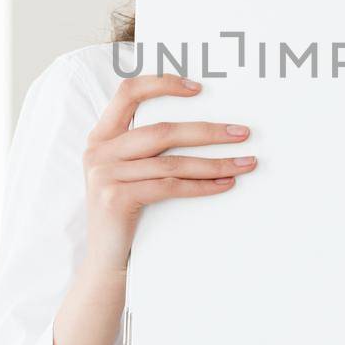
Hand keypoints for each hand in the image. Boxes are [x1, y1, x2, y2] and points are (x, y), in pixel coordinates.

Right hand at [54, 72, 257, 344]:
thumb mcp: (126, 171)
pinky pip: (170, 186)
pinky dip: (202, 185)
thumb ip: (145, 146)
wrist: (105, 261)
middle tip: (242, 132)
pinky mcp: (116, 198)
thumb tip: (201, 125)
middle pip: (162, 130)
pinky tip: (225, 184)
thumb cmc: (125, 211)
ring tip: (245, 163)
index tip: (198, 87)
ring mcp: (104, 174)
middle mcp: (99, 150)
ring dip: (215, 162)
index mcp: (101, 135)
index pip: (128, 91)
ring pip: (172, 161)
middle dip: (208, 130)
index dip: (162, 83)